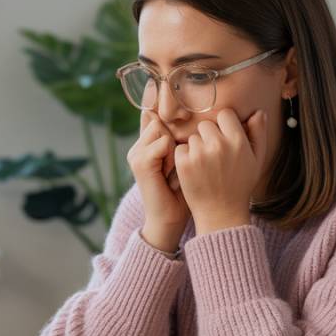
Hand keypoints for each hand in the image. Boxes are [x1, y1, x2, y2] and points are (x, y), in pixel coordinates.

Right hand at [126, 110, 189, 252]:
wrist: (169, 219)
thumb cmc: (184, 192)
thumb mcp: (185, 161)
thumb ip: (185, 140)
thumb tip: (200, 118)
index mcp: (146, 144)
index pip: (159, 116)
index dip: (174, 124)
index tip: (184, 146)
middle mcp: (138, 145)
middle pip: (164, 120)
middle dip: (178, 138)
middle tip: (179, 165)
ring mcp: (136, 153)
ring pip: (164, 128)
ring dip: (177, 148)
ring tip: (175, 170)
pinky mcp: (140, 162)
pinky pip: (164, 143)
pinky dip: (173, 158)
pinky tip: (170, 175)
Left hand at [174, 108, 267, 234]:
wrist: (221, 213)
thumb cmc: (240, 185)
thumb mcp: (257, 160)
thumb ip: (258, 134)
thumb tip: (258, 111)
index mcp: (238, 141)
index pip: (225, 114)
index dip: (224, 125)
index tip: (224, 139)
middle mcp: (218, 145)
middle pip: (206, 124)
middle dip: (208, 136)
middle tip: (213, 155)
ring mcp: (199, 154)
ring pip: (192, 137)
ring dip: (196, 147)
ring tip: (205, 166)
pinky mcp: (184, 163)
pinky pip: (180, 148)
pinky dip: (184, 157)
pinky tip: (194, 171)